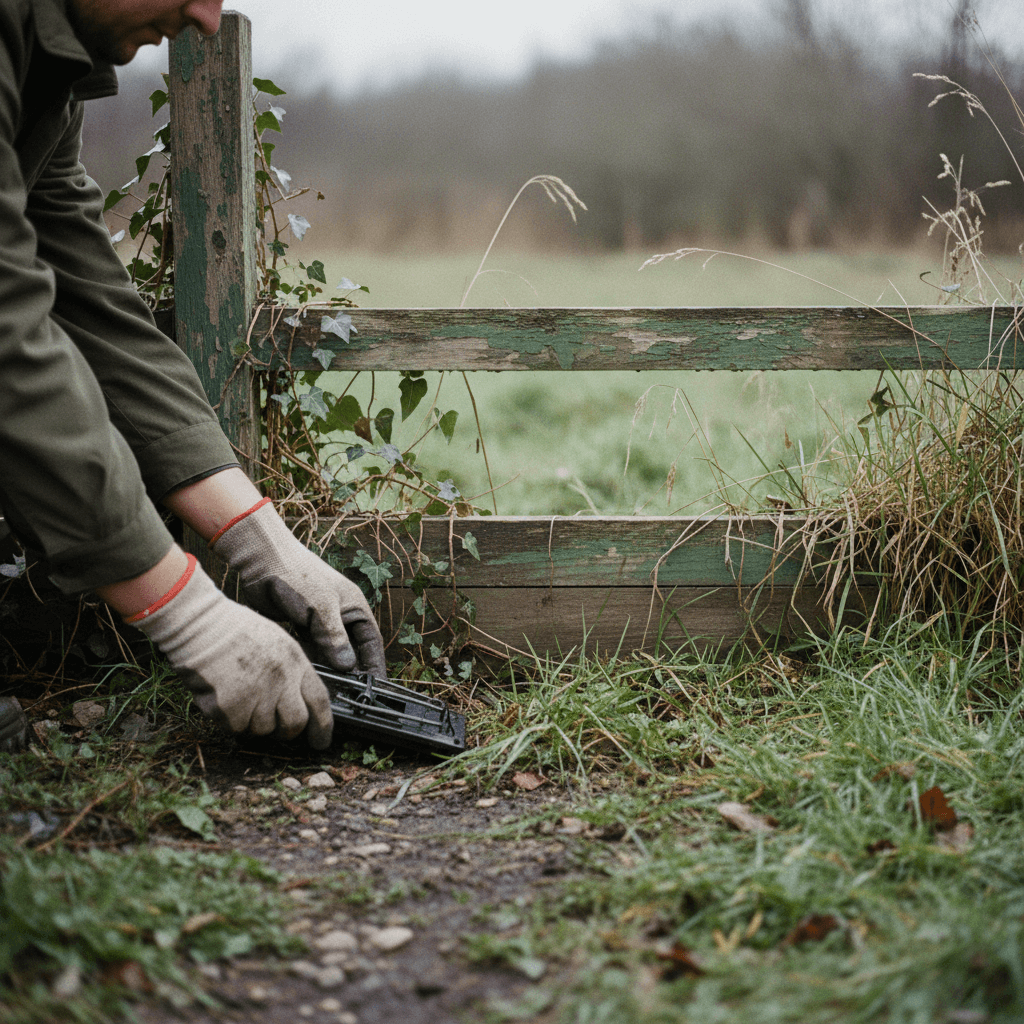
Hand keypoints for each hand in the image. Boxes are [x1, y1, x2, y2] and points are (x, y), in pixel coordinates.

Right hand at [127, 555, 332, 747]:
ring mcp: (257, 693)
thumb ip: (292, 670)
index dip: (323, 726)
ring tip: (238, 695)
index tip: (321, 741)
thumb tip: (300, 701)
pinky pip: (236, 728)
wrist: (198, 623)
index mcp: (295, 660)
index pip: (320, 701)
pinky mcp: (232, 707)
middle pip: (295, 724)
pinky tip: (222, 695)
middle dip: (286, 732)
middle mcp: (281, 679)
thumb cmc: (234, 629)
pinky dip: (229, 719)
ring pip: (263, 729)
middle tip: (275, 728)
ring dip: (252, 722)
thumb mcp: (277, 640)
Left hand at [211, 500, 386, 676]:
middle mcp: (341, 616)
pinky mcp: (301, 626)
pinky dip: (312, 662)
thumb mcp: (321, 608)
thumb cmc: (299, 576)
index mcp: (354, 608)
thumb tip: (348, 667)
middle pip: (351, 650)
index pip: (371, 642)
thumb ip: (334, 638)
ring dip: (329, 670)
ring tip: (328, 692)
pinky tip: (308, 678)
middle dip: (351, 673)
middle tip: (348, 697)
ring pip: (329, 652)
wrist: (263, 559)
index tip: (375, 688)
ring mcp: (321, 622)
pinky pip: (311, 649)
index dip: (374, 665)